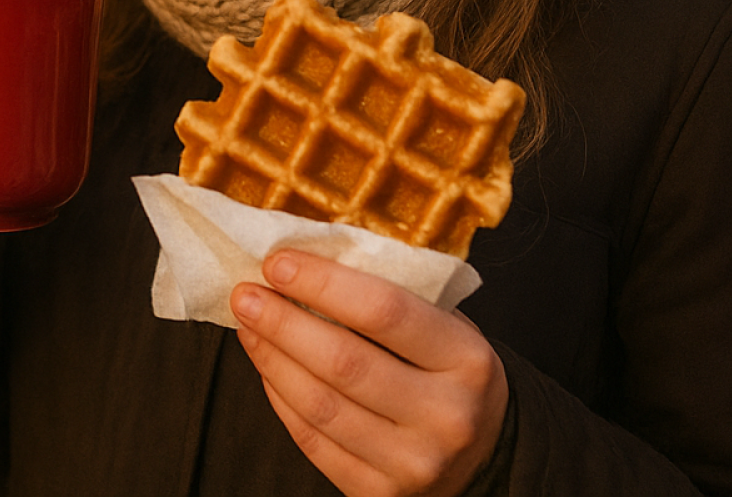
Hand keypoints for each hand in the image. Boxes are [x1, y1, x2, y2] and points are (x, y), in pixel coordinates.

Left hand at [230, 250, 506, 496]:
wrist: (485, 452)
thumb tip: (306, 259)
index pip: (384, 311)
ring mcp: (415, 464)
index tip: (277, 262)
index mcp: (468, 359)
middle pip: (344, 362)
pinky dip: (282, 399)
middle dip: (283, 323)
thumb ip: (391, 294)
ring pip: (322, 406)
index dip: (323, 284)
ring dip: (272, 359)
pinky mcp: (382, 494)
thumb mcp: (445, 323)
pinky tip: (267, 366)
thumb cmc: (451, 367)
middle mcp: (447, 416)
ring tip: (247, 325)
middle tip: (245, 294)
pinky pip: (315, 442)